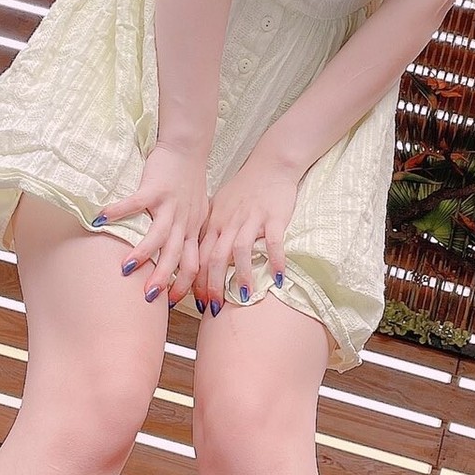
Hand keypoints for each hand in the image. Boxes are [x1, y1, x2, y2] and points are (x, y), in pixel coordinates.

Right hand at [93, 142, 209, 306]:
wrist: (187, 149)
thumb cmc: (189, 182)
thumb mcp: (197, 213)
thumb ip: (189, 235)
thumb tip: (182, 260)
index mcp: (192, 230)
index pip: (193, 265)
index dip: (185, 286)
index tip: (171, 303)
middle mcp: (183, 222)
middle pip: (176, 257)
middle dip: (163, 280)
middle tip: (149, 299)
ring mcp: (169, 206)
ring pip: (159, 236)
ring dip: (143, 255)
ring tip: (126, 269)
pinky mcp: (155, 189)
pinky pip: (134, 204)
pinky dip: (117, 212)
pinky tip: (99, 221)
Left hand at [197, 145, 296, 309]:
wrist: (270, 164)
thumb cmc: (245, 189)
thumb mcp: (220, 209)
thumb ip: (210, 233)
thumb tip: (198, 260)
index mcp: (214, 223)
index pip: (200, 256)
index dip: (196, 281)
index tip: (195, 302)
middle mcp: (229, 223)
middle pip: (215, 258)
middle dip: (212, 286)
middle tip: (214, 309)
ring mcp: (251, 220)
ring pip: (240, 251)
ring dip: (241, 275)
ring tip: (243, 297)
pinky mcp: (273, 217)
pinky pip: (273, 241)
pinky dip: (275, 260)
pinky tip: (279, 278)